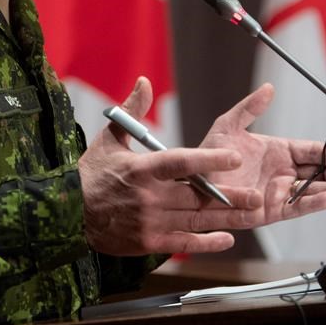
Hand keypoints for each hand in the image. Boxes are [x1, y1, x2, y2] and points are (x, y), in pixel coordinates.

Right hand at [79, 77, 264, 255]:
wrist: (68, 214)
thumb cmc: (92, 174)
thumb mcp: (110, 138)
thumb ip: (132, 110)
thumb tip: (145, 81)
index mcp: (141, 169)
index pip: (180, 162)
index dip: (209, 159)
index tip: (235, 156)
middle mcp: (148, 197)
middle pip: (195, 196)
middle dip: (228, 196)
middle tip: (256, 194)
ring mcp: (149, 222)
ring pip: (195, 220)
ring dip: (226, 218)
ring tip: (251, 213)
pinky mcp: (148, 242)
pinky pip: (183, 243)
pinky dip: (207, 242)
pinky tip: (226, 238)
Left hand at [200, 83, 325, 226]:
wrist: (194, 183)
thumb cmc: (209, 154)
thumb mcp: (228, 125)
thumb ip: (250, 108)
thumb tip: (268, 88)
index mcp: (277, 151)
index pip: (309, 152)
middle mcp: (282, 172)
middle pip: (317, 172)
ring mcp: (278, 192)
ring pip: (312, 191)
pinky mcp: (272, 210)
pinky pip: (296, 207)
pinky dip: (313, 203)